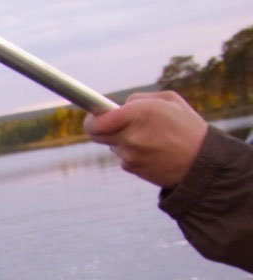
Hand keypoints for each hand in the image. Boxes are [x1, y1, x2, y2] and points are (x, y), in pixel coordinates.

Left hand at [83, 91, 208, 187]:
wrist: (200, 161)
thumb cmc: (186, 126)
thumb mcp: (169, 101)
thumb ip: (139, 100)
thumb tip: (117, 107)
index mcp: (140, 113)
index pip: (97, 121)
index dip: (91, 119)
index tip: (92, 116)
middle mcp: (131, 135)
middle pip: (96, 134)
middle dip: (100, 128)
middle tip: (112, 124)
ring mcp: (129, 154)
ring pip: (112, 145)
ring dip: (121, 141)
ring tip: (148, 138)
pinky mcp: (131, 169)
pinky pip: (123, 157)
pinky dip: (132, 154)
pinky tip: (151, 151)